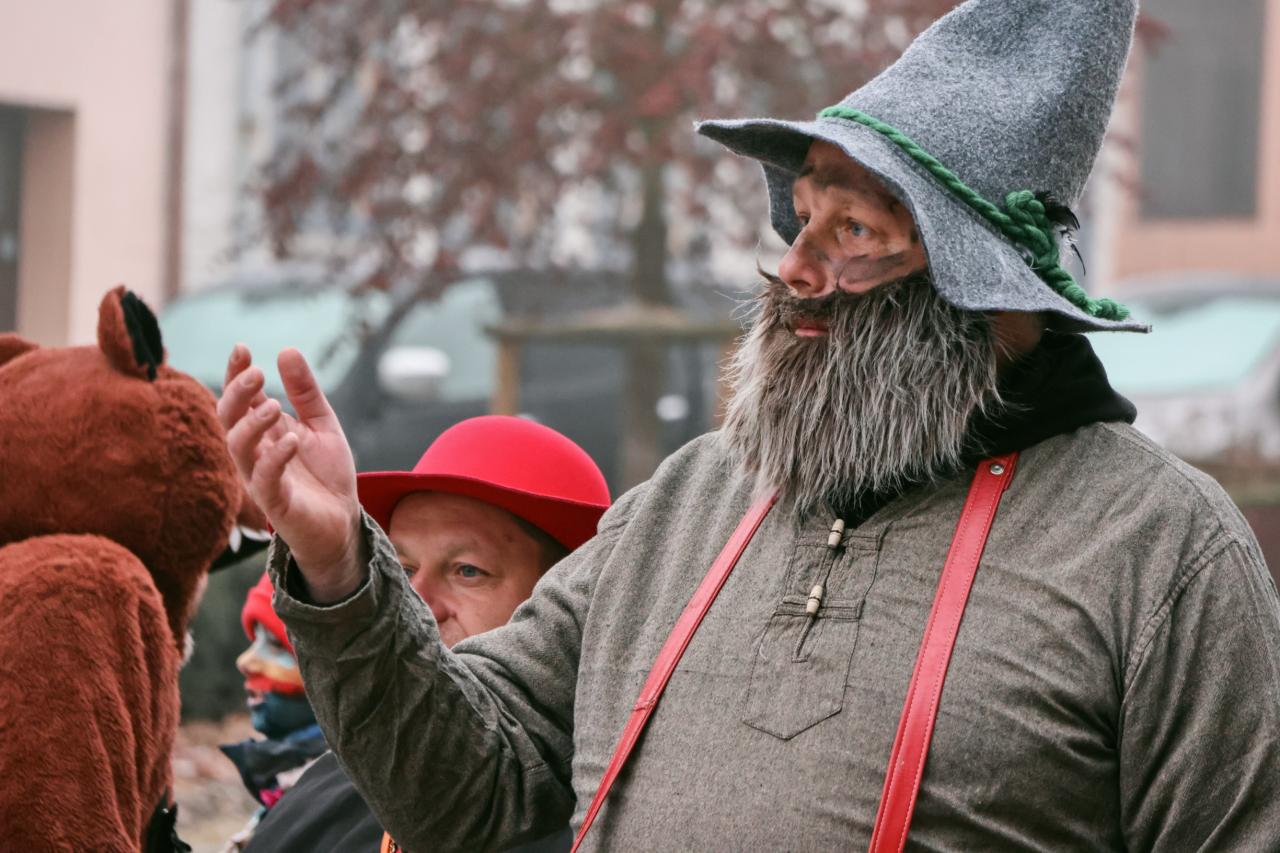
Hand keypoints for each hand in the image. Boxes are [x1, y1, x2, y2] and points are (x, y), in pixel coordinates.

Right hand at [217, 344, 364, 602]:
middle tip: (256, 374)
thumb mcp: (322, 425)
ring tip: (274, 404)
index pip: (239, 398)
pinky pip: (265, 479)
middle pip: (228, 419)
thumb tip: (286, 350)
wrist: (342, 522)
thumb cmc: (326, 474)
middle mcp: (254, 452)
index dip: (235, 373)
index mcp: (263, 431)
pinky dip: (275, 457)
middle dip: (236, 394)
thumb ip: (305, 392)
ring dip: (252, 423)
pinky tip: (291, 440)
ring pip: (238, 448)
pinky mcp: (275, 503)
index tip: (241, 348)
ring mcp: (260, 478)